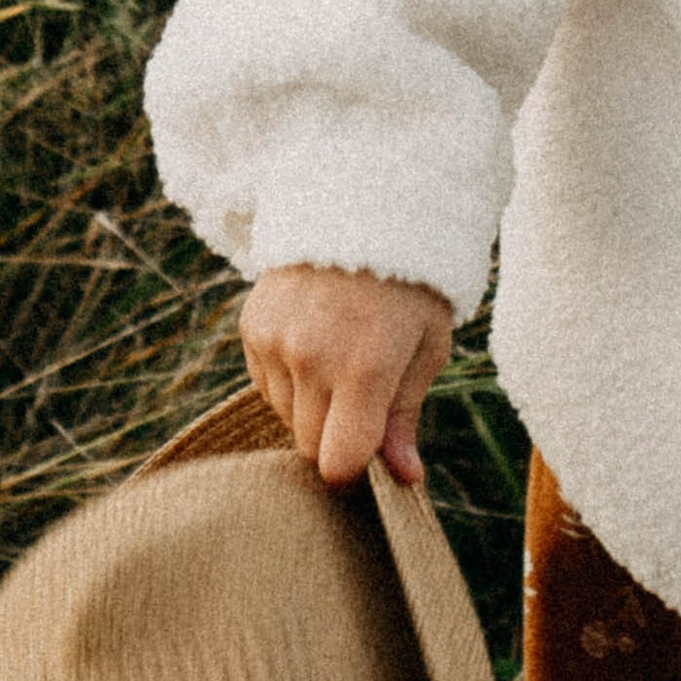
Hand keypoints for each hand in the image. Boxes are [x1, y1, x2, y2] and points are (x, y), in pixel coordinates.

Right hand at [239, 264, 452, 485]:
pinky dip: (288, 376)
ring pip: (284, 416)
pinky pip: (265, 383)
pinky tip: (315, 339)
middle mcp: (311, 356)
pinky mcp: (252, 325)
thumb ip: (406, 414)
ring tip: (340, 354)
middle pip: (308, 445)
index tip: (367, 451)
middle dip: (335, 433)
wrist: (365, 203)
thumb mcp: (428, 343)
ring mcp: (276, 339)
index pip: (337, 463)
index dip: (353, 469)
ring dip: (310, 404)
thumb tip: (405, 477)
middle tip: (364, 391)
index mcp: (365, 366)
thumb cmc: (411, 281)